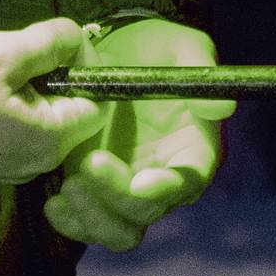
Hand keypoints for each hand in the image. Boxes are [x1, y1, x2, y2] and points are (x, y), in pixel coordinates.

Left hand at [42, 17, 234, 253]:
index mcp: (192, 150)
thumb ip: (199, 69)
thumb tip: (221, 108)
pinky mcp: (94, 189)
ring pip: (118, 229)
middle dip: (117, 197)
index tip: (140, 181)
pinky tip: (54, 202)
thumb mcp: (180, 46)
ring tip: (67, 188)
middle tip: (87, 166)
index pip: (186, 183)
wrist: (112, 50)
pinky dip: (71, 221)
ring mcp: (126, 188)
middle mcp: (162, 178)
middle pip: (146, 212)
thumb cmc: (153, 49)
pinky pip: (87, 222)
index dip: (165, 190)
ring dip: (93, 218)